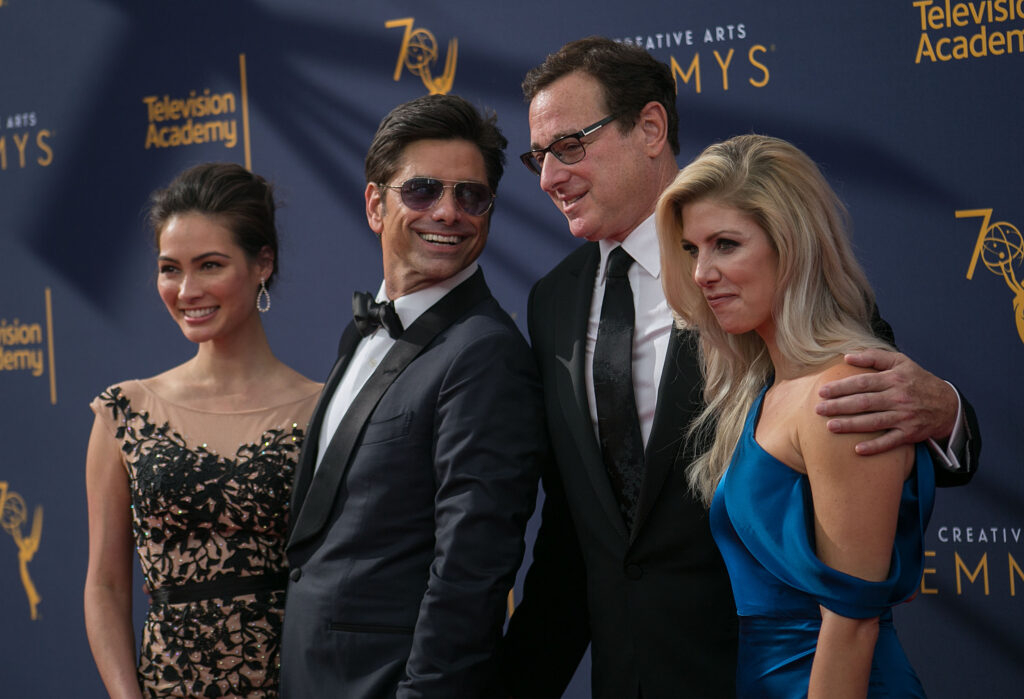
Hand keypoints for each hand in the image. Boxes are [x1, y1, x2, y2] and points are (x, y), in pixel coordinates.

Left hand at [815, 349, 957, 455]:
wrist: (947, 404)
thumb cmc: (916, 380)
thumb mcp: (900, 362)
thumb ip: (874, 357)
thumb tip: (847, 356)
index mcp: (894, 379)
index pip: (862, 383)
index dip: (841, 387)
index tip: (822, 391)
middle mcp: (898, 398)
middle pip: (864, 403)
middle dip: (839, 406)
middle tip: (818, 409)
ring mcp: (904, 417)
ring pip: (873, 422)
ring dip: (850, 425)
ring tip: (830, 427)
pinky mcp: (909, 434)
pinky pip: (890, 442)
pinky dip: (875, 447)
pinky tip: (857, 450)